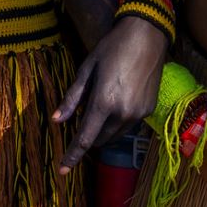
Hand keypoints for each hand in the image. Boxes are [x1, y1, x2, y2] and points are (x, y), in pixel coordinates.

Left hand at [51, 16, 167, 172]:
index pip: (84, 138)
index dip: (72, 156)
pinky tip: (116, 102)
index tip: (62, 169)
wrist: (147, 36)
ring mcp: (139, 113)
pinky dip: (117, 122)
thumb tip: (57, 121)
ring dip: (103, 131)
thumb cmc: (111, 49)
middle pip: (99, 140)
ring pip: (114, 136)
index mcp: (104, 102)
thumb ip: (72, 98)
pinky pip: (128, 126)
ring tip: (100, 106)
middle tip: (82, 118)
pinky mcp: (149, 110)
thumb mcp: (86, 70)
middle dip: (88, 137)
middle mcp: (123, 113)